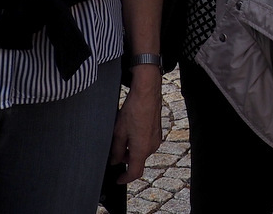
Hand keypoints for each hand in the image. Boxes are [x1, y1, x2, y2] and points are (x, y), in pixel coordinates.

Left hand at [109, 68, 162, 183]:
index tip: (118, 179)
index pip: (135, 173)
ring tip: (122, 136)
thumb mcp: (119, 132)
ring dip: (131, 149)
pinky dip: (138, 142)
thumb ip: (116, 150)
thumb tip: (115, 160)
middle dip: (126, 159)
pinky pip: (147, 143)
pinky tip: (130, 130)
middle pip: (138, 161)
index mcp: (142, 149)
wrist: (147, 93)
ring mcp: (156, 139)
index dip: (125, 179)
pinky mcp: (157, 131)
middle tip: (115, 150)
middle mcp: (152, 146)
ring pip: (142, 151)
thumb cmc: (134, 109)